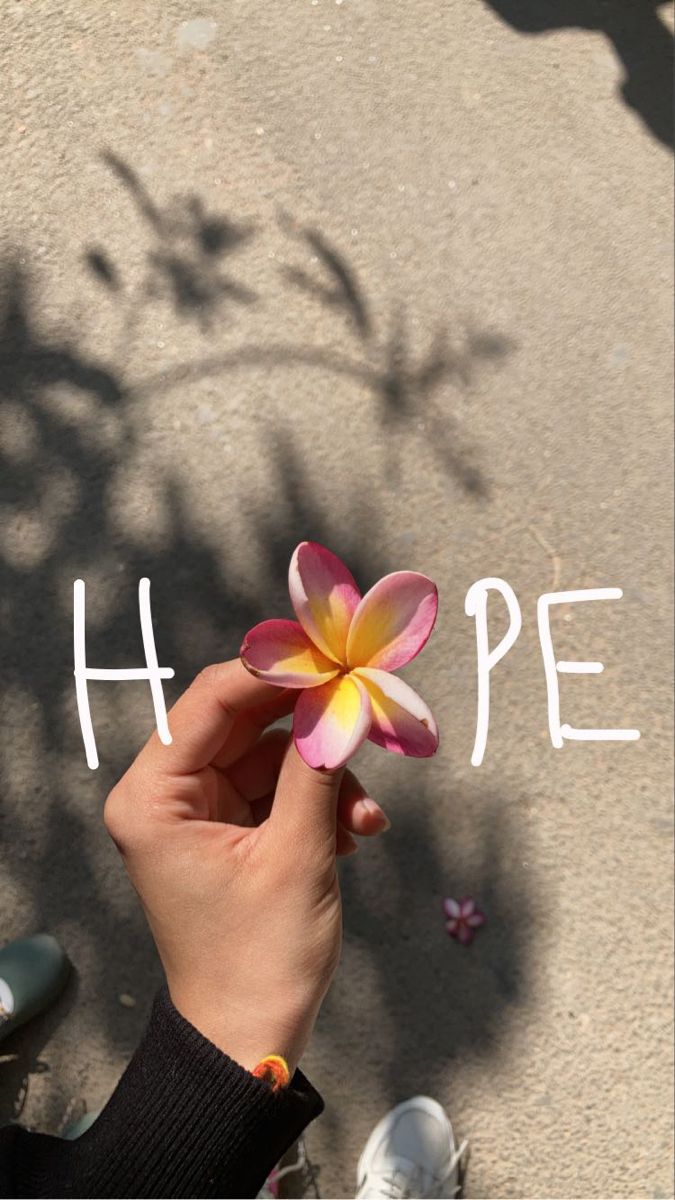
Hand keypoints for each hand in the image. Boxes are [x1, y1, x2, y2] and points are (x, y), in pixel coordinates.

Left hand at [104, 659, 389, 1074]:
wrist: (252, 1039)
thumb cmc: (258, 959)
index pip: (211, 701)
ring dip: (325, 779)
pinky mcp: (231, 828)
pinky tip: (352, 837)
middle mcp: (167, 794)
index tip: (333, 656)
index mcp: (153, 796)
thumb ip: (317, 770)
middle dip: (310, 727)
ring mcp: (200, 810)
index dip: (274, 672)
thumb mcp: (296, 857)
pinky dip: (319, 804)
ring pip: (273, 756)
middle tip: (365, 713)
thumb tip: (344, 700)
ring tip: (365, 821)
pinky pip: (281, 789)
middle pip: (245, 722)